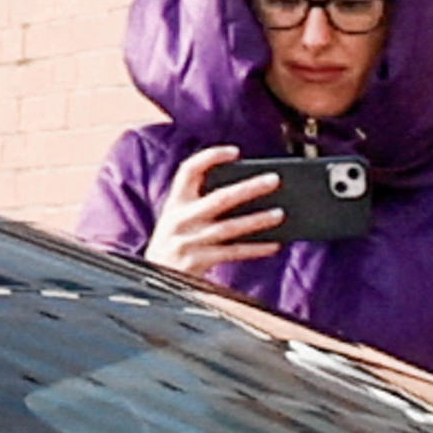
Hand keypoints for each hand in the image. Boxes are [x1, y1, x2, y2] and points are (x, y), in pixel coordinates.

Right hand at [146, 145, 287, 279]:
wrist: (152, 280)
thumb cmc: (174, 244)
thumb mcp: (178, 219)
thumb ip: (200, 204)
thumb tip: (247, 192)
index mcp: (174, 203)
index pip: (188, 171)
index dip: (210, 157)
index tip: (235, 152)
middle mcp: (179, 220)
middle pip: (219, 199)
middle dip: (248, 188)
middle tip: (274, 180)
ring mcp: (187, 241)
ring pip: (229, 227)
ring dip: (257, 220)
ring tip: (279, 214)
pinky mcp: (196, 261)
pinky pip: (232, 252)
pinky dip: (255, 249)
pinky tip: (274, 245)